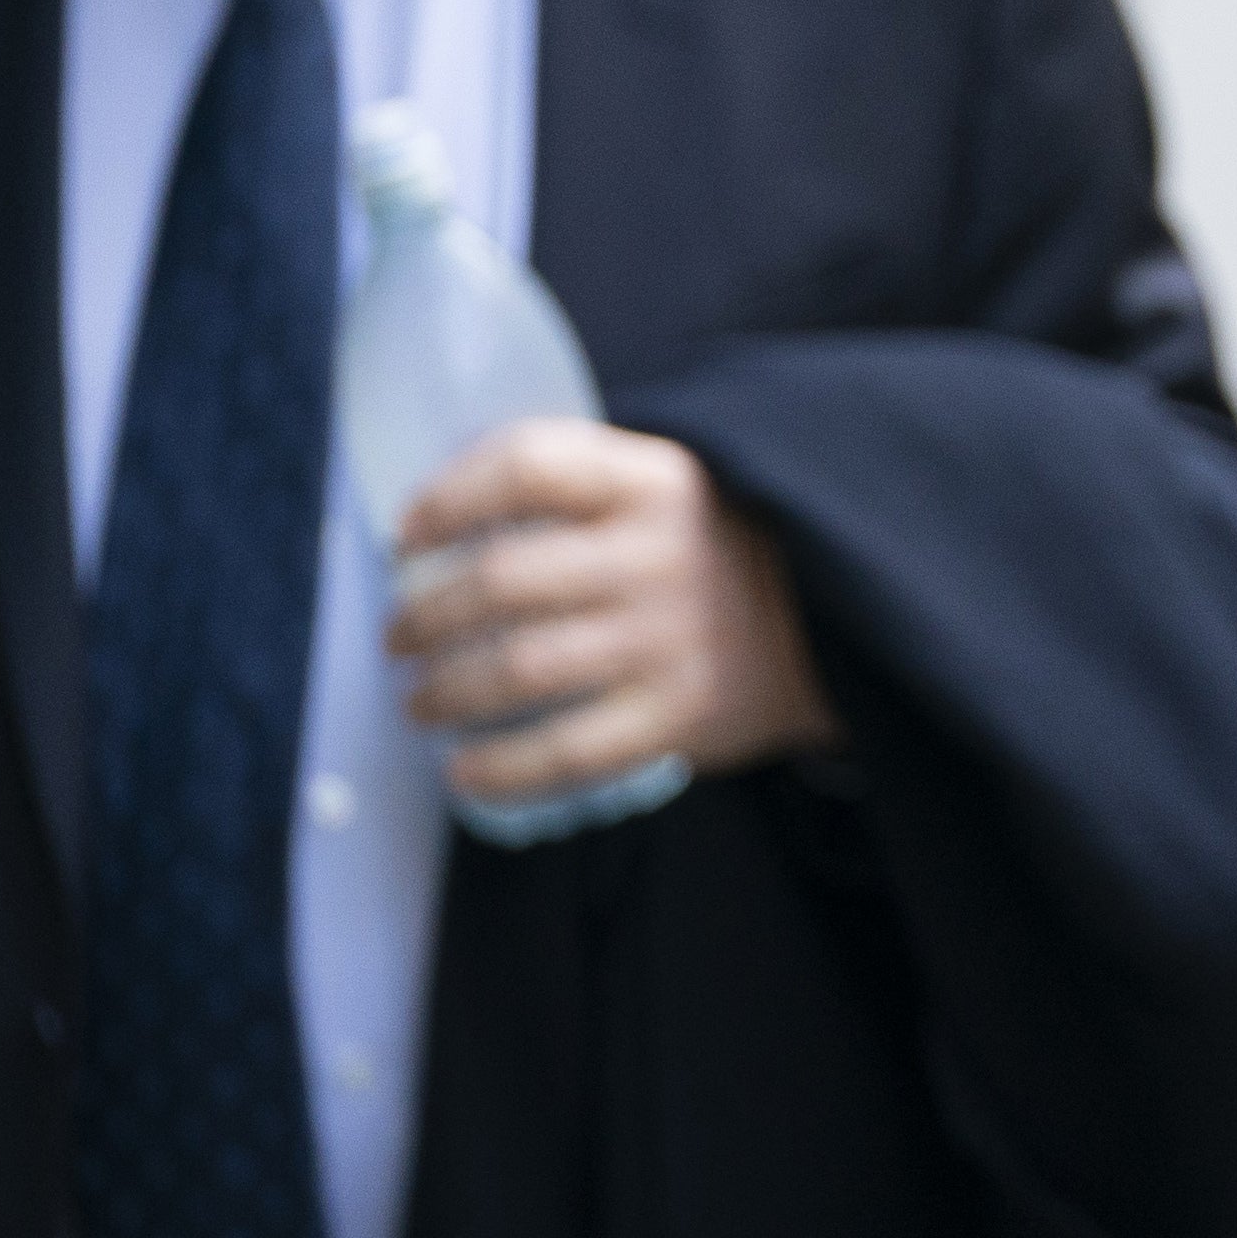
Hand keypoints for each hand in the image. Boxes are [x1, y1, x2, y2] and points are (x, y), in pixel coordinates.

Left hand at [384, 419, 836, 805]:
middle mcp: (655, 556)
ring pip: (518, 669)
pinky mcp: (681, 716)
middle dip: (424, 615)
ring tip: (420, 701)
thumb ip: (578, 482)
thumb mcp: (667, 484)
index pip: (525, 467)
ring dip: (445, 691)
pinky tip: (465, 770)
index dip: (446, 497)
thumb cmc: (718, 551)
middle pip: (499, 578)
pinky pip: (567, 752)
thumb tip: (440, 513)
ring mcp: (668, 640)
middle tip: (400, 637)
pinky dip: (500, 769)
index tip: (406, 535)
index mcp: (651, 481)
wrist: (836, 623)